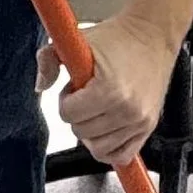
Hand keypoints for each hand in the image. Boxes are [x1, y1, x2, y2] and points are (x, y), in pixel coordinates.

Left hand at [57, 3, 179, 168]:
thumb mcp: (77, 41)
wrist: (153, 36)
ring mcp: (140, 121)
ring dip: (92, 131)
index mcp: (109, 90)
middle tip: (87, 95)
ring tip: (98, 108)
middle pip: (81, 133)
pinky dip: (109, 148)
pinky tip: (106, 129)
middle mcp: (127, 110)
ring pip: (98, 148)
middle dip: (78, 114)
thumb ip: (48, 59)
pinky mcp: (149, 127)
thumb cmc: (116, 38)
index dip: (66, 99)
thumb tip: (40, 86)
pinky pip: (121, 156)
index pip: (68, 115)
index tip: (76, 86)